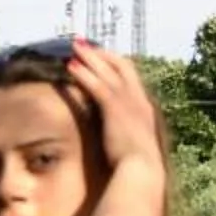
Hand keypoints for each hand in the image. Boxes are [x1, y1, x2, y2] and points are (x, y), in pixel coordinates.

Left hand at [66, 39, 163, 172]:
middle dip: (102, 53)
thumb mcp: (135, 146)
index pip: (132, 77)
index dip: (115, 63)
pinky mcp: (114, 109)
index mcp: (145, 108)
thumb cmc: (139, 167)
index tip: (101, 56)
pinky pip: (97, 86)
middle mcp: (138, 100)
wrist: (143, 171)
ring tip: (73, 47)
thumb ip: (129, 135)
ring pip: (108, 72)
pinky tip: (70, 66)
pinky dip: (84, 73)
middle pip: (121, 66)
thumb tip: (120, 137)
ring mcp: (128, 103)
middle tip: (83, 44)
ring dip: (90, 57)